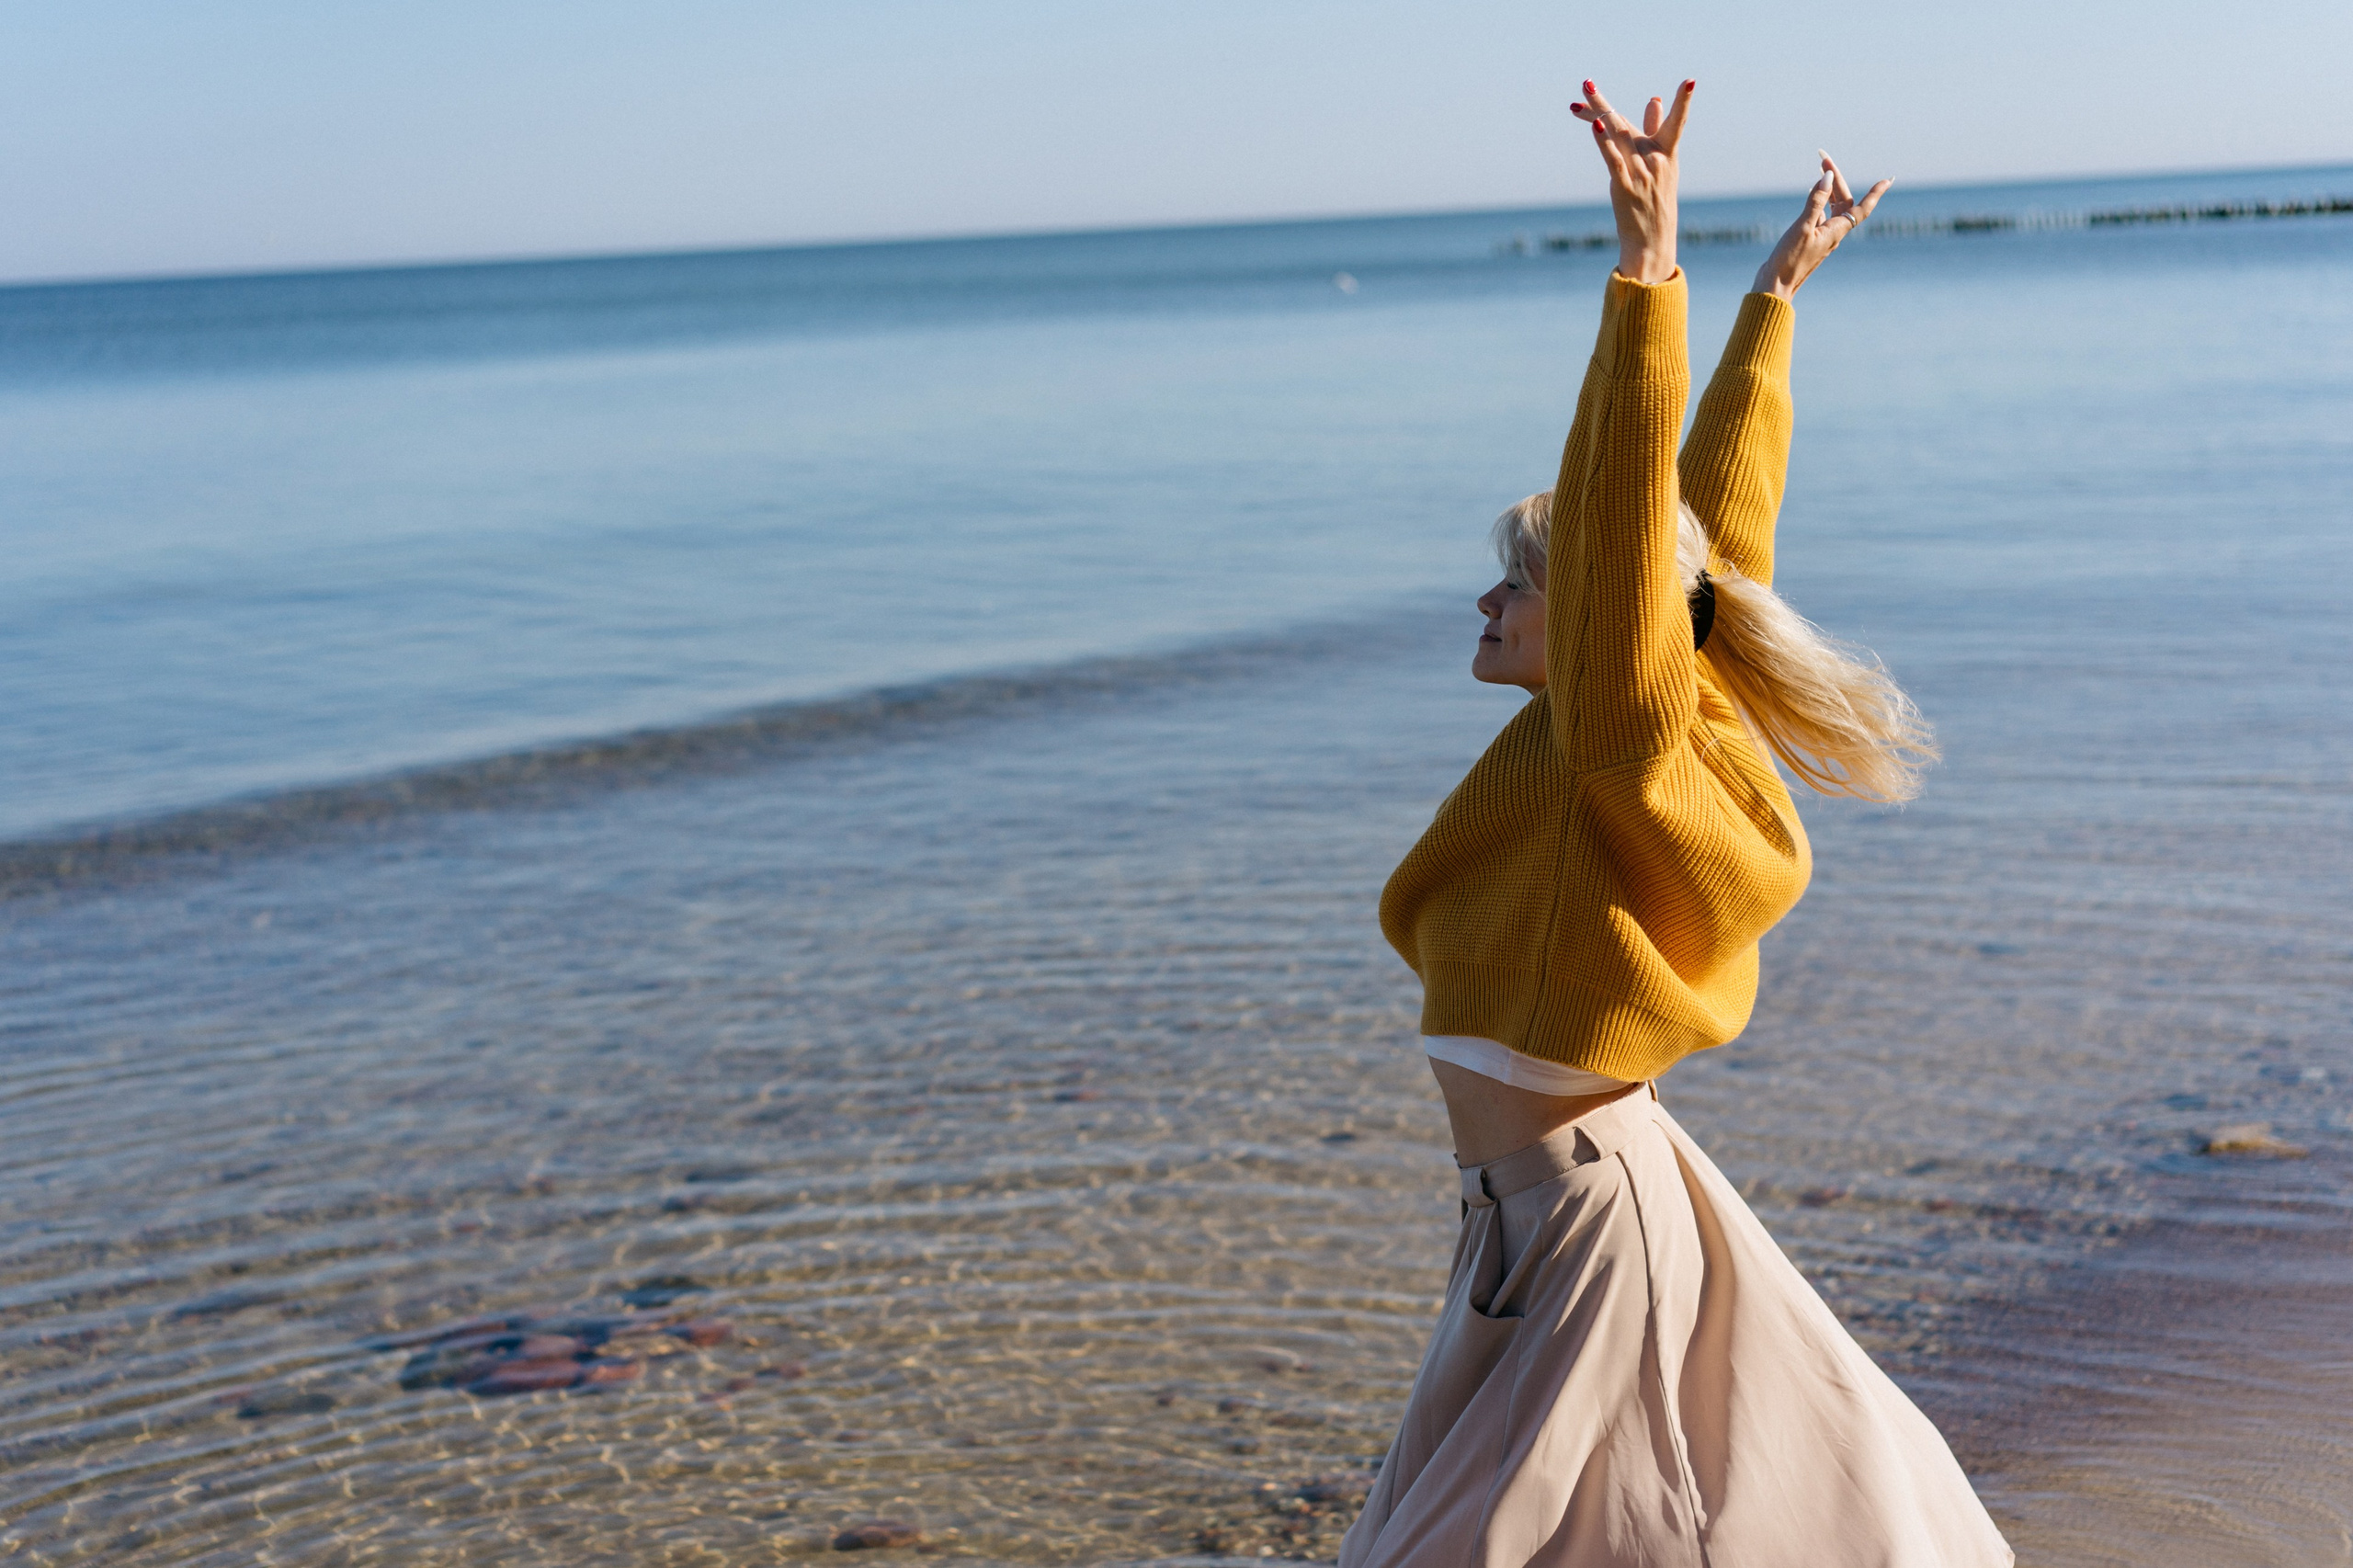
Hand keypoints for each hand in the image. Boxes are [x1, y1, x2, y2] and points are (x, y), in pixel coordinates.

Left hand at [1570, 78, 1692, 285]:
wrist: (1653, 241)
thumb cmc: (1656, 201)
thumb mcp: (1662, 166)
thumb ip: (1655, 130)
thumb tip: (1654, 99)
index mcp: (1667, 152)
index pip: (1677, 122)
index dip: (1684, 102)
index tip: (1691, 81)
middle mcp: (1656, 160)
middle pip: (1626, 124)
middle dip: (1602, 103)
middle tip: (1585, 83)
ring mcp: (1641, 174)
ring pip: (1617, 137)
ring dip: (1597, 114)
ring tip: (1583, 94)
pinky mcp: (1625, 187)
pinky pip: (1613, 160)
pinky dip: (1604, 142)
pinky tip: (1596, 124)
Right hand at [1753, 154, 1889, 300]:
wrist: (1775, 286)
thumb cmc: (1789, 260)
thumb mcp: (1802, 227)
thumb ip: (1815, 201)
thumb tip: (1828, 177)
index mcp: (1837, 231)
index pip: (1862, 208)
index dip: (1875, 193)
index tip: (1888, 180)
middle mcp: (1833, 234)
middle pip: (1843, 201)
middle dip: (1837, 179)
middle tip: (1824, 160)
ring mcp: (1822, 237)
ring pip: (1832, 208)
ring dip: (1829, 189)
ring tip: (1820, 170)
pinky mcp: (1809, 241)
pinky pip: (1821, 216)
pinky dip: (1819, 202)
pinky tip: (1812, 194)